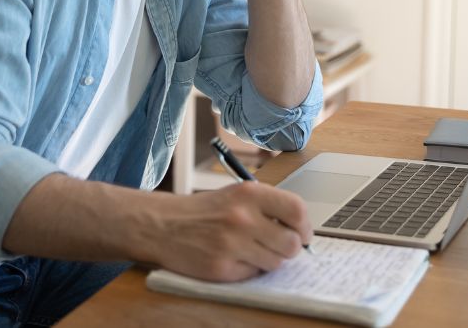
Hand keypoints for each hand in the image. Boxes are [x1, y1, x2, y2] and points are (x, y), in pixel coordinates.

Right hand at [146, 181, 312, 281]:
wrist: (162, 225)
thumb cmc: (202, 211)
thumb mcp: (235, 195)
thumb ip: (267, 206)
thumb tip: (300, 229)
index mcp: (248, 193)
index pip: (296, 210)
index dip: (305, 226)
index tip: (303, 233)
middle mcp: (242, 217)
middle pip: (291, 243)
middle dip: (289, 248)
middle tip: (278, 246)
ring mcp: (232, 244)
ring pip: (275, 262)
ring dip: (268, 260)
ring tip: (249, 249)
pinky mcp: (222, 268)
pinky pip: (253, 274)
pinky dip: (248, 269)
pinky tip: (233, 257)